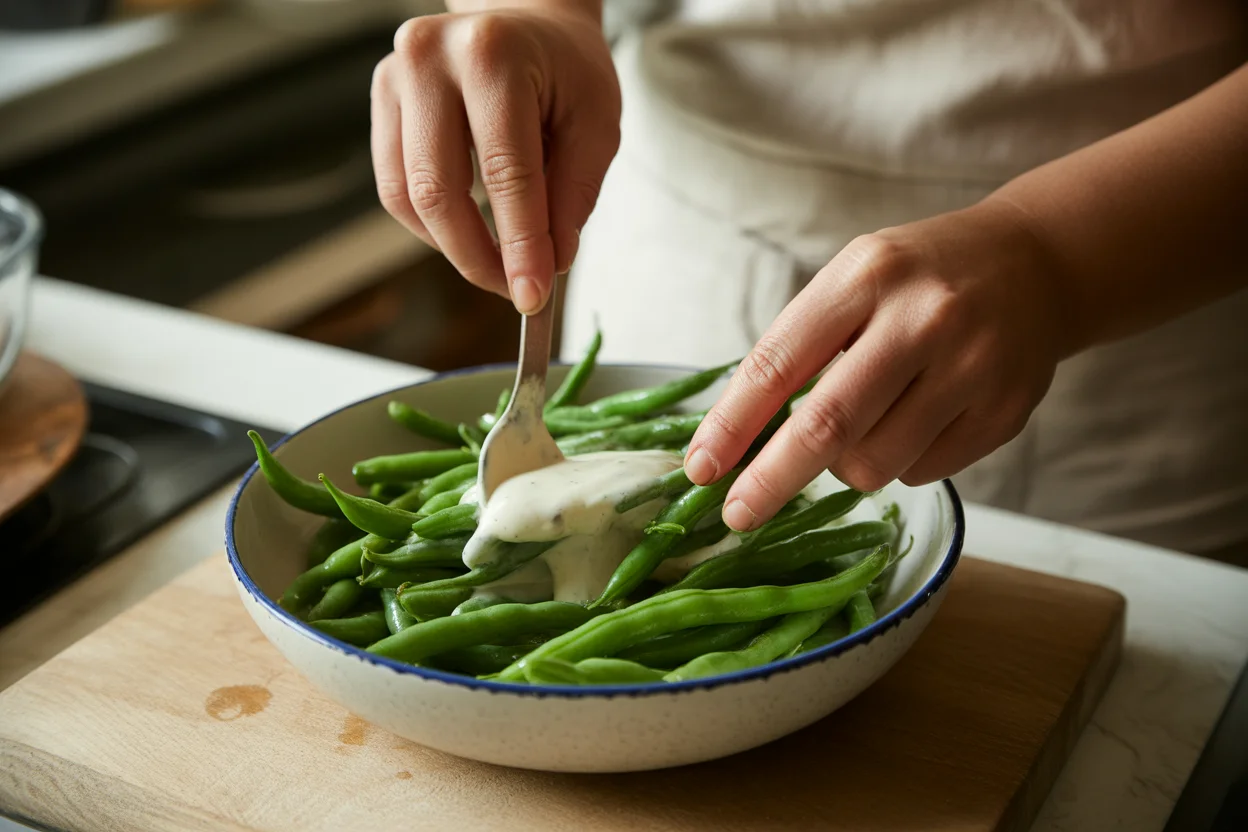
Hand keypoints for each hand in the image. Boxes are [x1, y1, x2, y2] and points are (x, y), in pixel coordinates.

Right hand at [370, 5, 619, 313]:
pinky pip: (394, 185)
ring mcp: (397, 75)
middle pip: (439, 189)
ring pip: (407, 195)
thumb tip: (548, 265)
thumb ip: (573, 194)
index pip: (505, 172)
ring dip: (452, 247)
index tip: (532, 295)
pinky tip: (467, 232)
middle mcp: (431, 58)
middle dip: (477, 257)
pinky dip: (430, 225)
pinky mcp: (382, 98)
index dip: (519, 245)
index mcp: (494, 55)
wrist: (527, 20)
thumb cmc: (566, 68)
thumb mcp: (596, 123)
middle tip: (513, 290)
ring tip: (497, 266)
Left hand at [683, 199, 1074, 530]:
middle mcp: (922, 319)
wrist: (1038, 265)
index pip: (779, 364)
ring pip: (874, 464)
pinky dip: (899, 461)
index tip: (701, 470)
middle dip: (770, 479)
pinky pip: (921, 472)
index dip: (731, 426)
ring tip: (861, 425)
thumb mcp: (854, 280)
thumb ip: (801, 347)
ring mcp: (972, 368)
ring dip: (846, 464)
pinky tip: (916, 419)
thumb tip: (736, 440)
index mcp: (866, 276)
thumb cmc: (918, 278)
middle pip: (826, 426)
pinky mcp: (1004, 412)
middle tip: (737, 515)